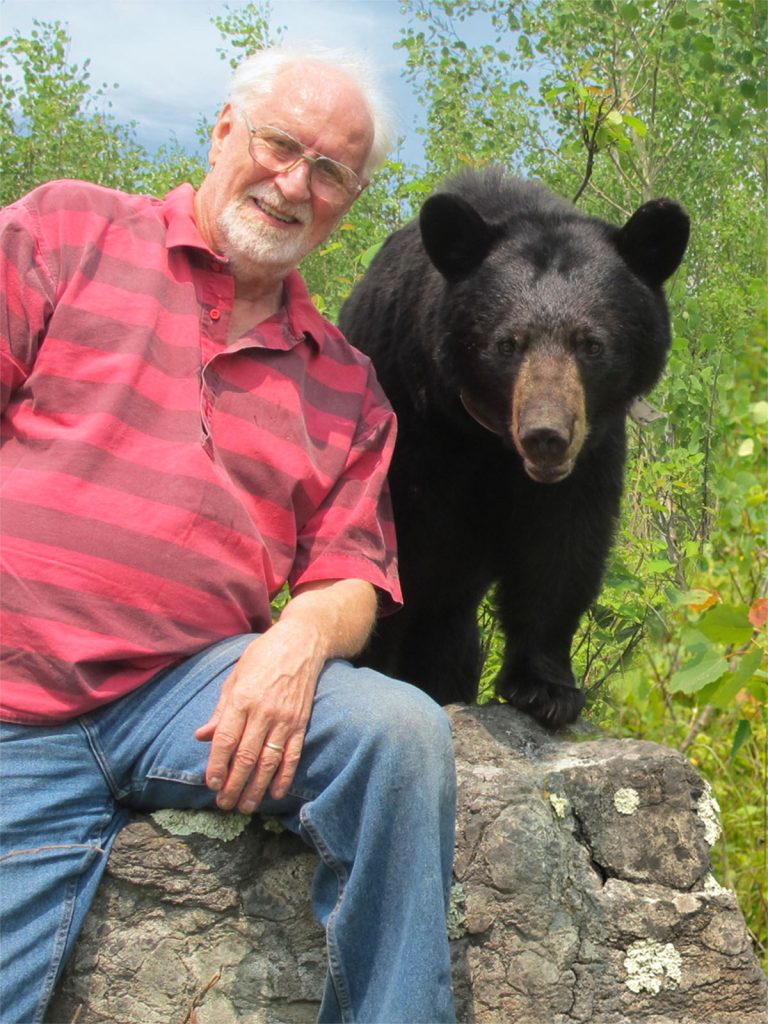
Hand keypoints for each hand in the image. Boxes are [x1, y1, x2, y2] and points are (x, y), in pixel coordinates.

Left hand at [194, 622, 320, 812]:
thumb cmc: (263, 657)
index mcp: (242, 699)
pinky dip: (284, 777)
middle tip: (224, 804)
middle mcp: (263, 712)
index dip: (217, 765)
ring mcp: (285, 720)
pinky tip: (275, 793)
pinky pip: (292, 755)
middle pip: (246, 757)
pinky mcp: (301, 723)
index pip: (226, 740)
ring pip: (268, 762)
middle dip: (233, 784)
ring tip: (245, 806)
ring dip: (256, 788)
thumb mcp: (235, 677)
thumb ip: (220, 710)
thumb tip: (202, 736)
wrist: (302, 643)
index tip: (210, 784)